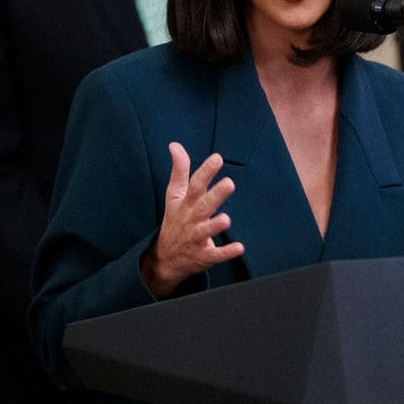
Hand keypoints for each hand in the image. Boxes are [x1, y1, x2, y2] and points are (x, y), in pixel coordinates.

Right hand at [140, 143, 244, 297]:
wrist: (164, 258)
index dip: (206, 172)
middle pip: (203, 206)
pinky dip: (226, 252)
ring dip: (215, 225)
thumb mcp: (174, 195)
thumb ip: (179, 171)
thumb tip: (175, 145)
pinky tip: (239, 248)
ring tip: (226, 219)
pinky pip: (215, 255)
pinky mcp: (203, 256)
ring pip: (206, 231)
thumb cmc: (175, 220)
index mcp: (186, 203)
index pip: (195, 185)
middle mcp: (191, 219)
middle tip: (229, 183)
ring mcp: (196, 238)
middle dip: (215, 195)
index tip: (217, 158)